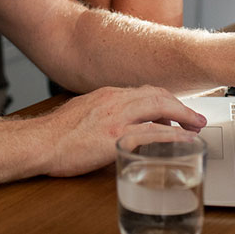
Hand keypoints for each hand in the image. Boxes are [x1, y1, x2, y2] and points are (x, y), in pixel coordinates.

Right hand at [39, 85, 205, 176]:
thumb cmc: (54, 133)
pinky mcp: (116, 137)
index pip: (144, 91)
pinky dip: (174, 136)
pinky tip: (185, 140)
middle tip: (195, 117)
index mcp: (107, 94)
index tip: (175, 108)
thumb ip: (101, 113)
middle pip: (158, 95)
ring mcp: (117, 118)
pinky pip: (153, 133)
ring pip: (160, 108)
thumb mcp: (82, 112)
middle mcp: (115, 100)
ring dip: (183, 117)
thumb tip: (113, 124)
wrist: (39, 142)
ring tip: (195, 127)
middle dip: (180, 106)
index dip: (164, 99)